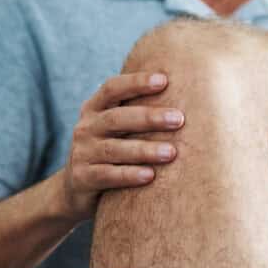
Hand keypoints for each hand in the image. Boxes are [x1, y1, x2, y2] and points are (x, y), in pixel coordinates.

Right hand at [58, 72, 184, 221]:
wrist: (77, 188)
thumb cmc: (113, 150)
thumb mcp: (118, 128)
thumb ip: (139, 112)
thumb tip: (190, 93)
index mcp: (95, 108)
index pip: (113, 88)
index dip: (136, 83)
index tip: (164, 80)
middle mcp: (86, 127)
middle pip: (117, 118)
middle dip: (149, 118)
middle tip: (179, 119)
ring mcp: (82, 153)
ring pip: (114, 149)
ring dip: (144, 150)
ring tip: (171, 152)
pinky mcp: (83, 178)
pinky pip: (107, 175)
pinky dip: (129, 175)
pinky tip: (150, 176)